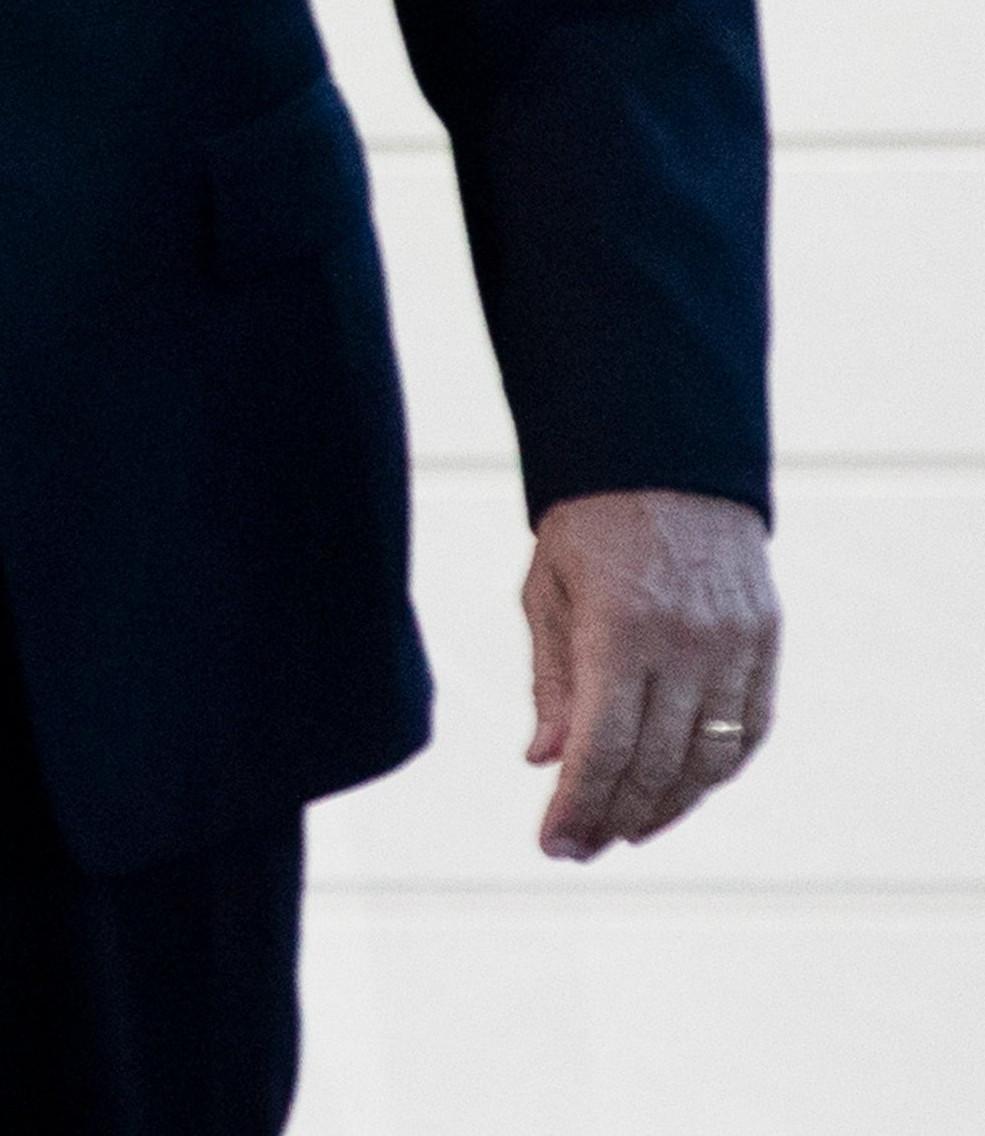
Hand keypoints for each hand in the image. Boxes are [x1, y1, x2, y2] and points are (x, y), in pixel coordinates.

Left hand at [525, 487, 777, 858]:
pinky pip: (750, 730)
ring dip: (667, 807)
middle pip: (656, 764)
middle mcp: (686, 643)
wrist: (666, 461)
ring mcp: (736, 646)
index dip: (578, 806)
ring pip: (710, 759)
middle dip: (613, 817)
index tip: (553, 845)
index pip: (603, 747)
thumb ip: (552, 681)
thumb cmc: (587, 527)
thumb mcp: (547, 592)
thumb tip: (545, 762)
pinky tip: (682, 794)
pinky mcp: (766, 643)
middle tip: (580, 849)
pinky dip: (717, 772)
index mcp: (620, 629)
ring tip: (624, 830)